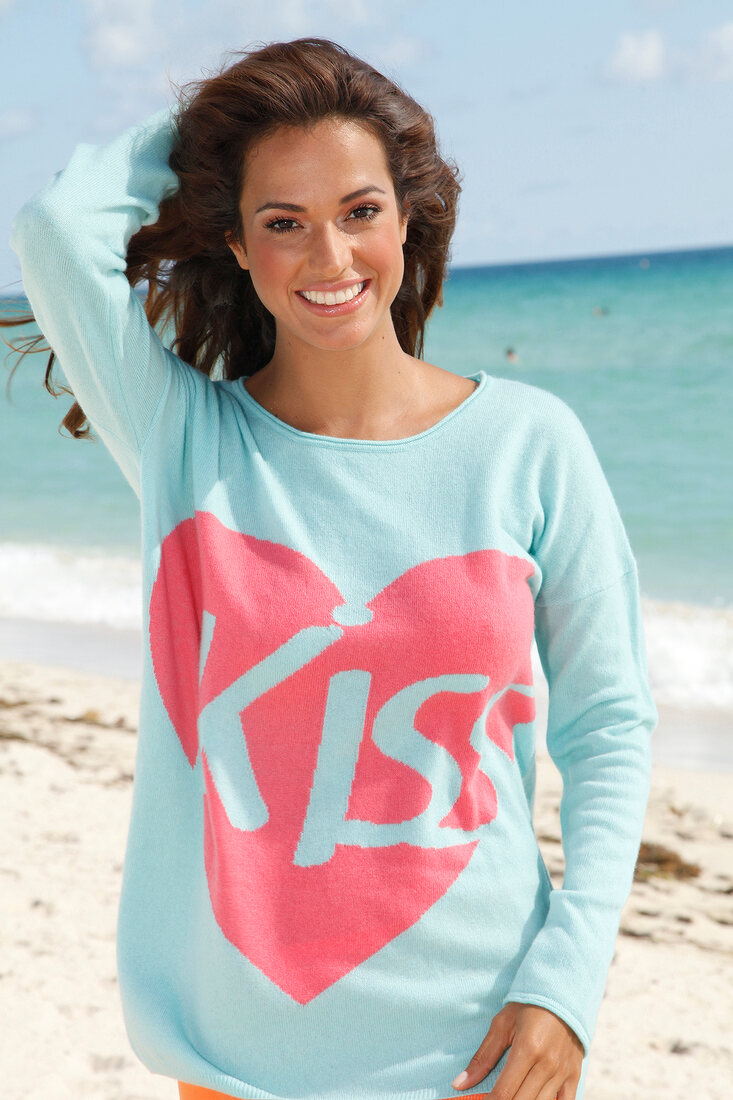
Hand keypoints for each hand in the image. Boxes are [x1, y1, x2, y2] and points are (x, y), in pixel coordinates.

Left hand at [451, 1002, 583, 1099]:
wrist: (562, 994)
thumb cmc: (527, 1006)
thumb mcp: (502, 1024)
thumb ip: (483, 1057)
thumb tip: (459, 1083)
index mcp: (527, 1049)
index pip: (504, 1092)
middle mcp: (547, 1064)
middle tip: (493, 1099)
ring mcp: (563, 1071)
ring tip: (512, 1096)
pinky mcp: (574, 1075)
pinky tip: (534, 1099)